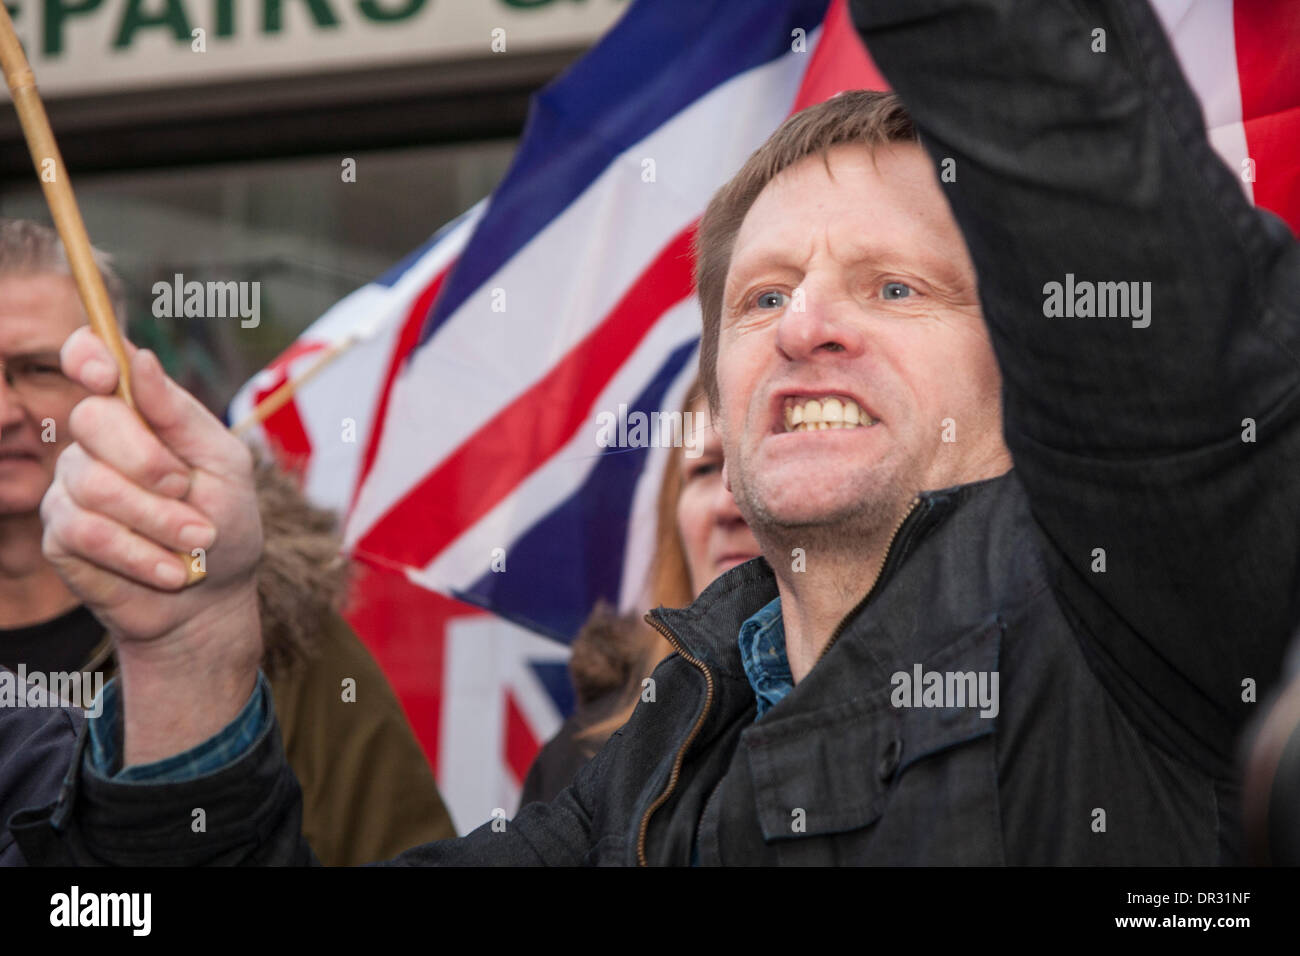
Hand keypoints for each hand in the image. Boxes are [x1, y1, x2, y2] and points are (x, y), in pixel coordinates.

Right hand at [41, 327, 263, 762]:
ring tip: (196, 540)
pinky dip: (140, 554)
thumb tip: (139, 359)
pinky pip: (87, 533)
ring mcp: (72, 486)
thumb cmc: (225, 523)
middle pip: (91, 420)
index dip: (86, 356)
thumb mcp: (225, 463)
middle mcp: (97, 441)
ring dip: (158, 520)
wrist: (212, 600)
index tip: (102, 372)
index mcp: (139, 412)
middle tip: (186, 490)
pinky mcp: (61, 535)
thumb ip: (180, 415)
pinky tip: (172, 570)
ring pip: (95, 485)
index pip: (90, 360)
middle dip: (148, 461)